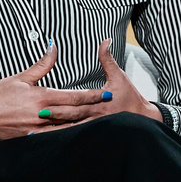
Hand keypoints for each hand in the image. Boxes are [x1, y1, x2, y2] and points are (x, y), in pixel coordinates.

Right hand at [0, 43, 108, 143]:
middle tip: (109, 108)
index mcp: (39, 97)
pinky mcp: (30, 139)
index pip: (72, 96)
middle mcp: (40, 114)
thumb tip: (53, 48)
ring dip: (82, 125)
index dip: (91, 96)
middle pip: (74, 113)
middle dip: (93, 110)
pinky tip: (75, 134)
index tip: (106, 94)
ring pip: (66, 129)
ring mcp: (36, 129)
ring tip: (98, 122)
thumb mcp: (20, 77)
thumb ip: (41, 64)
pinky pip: (52, 138)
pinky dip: (65, 135)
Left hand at [30, 39, 161, 132]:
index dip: (61, 104)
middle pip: (71, 117)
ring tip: (38, 133)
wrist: (143, 119)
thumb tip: (105, 40)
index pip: (77, 102)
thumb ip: (108, 58)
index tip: (45, 104)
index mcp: (98, 101)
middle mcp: (95, 116)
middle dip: (54, 116)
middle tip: (37, 116)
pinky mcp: (95, 133)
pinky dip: (65, 139)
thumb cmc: (130, 96)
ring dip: (56, 131)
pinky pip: (77, 137)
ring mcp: (95, 126)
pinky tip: (51, 141)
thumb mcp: (119, 75)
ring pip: (72, 130)